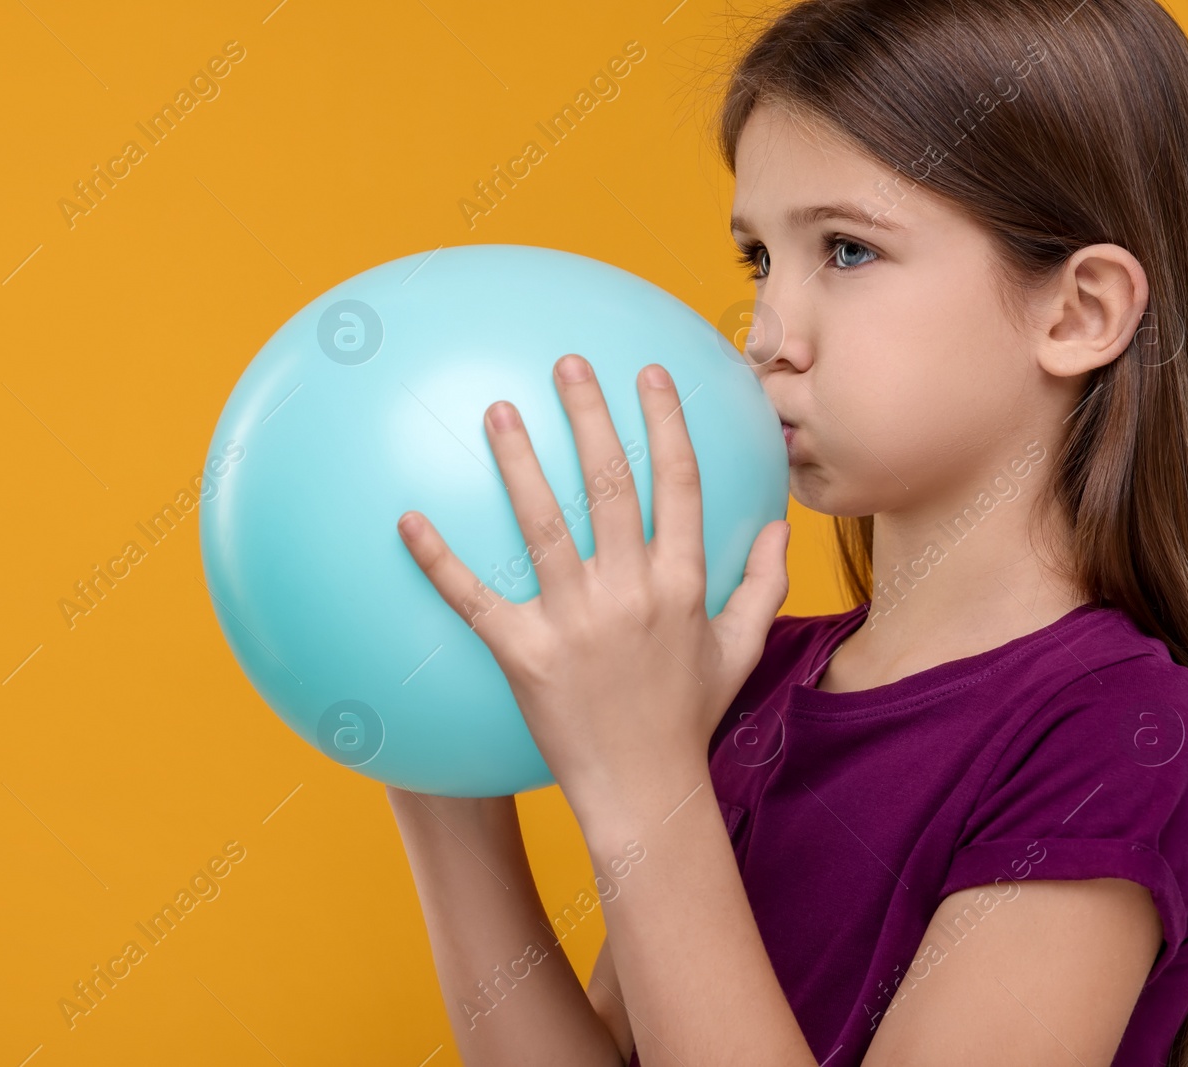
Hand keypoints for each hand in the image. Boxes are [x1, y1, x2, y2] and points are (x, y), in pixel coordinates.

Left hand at [395, 354, 789, 822]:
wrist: (645, 794)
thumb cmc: (688, 718)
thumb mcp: (741, 649)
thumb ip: (762, 584)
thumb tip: (779, 528)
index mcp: (682, 584)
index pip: (678, 483)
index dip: (664, 421)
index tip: (648, 371)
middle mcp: (631, 592)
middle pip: (609, 484)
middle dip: (588, 415)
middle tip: (565, 363)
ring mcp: (575, 622)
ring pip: (542, 524)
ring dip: (519, 461)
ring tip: (497, 410)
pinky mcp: (524, 655)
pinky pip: (475, 598)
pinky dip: (439, 558)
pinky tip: (408, 519)